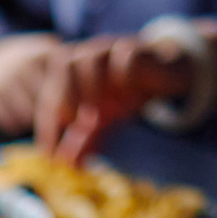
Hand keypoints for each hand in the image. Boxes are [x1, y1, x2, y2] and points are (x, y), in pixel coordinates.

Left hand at [0, 32, 197, 160]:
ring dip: (89, 90)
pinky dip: (121, 75)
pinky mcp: (140, 49)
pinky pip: (124, 56)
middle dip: (60, 99)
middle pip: (61, 65)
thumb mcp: (101, 123)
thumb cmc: (128, 95)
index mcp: (73, 76)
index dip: (45, 121)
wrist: (171, 75)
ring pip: (88, 57)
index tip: (47, 152)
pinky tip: (127, 97)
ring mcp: (112, 50)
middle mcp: (88, 58)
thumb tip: (62, 168)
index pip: (48, 91)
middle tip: (68, 129)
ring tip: (96, 115)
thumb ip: (81, 142)